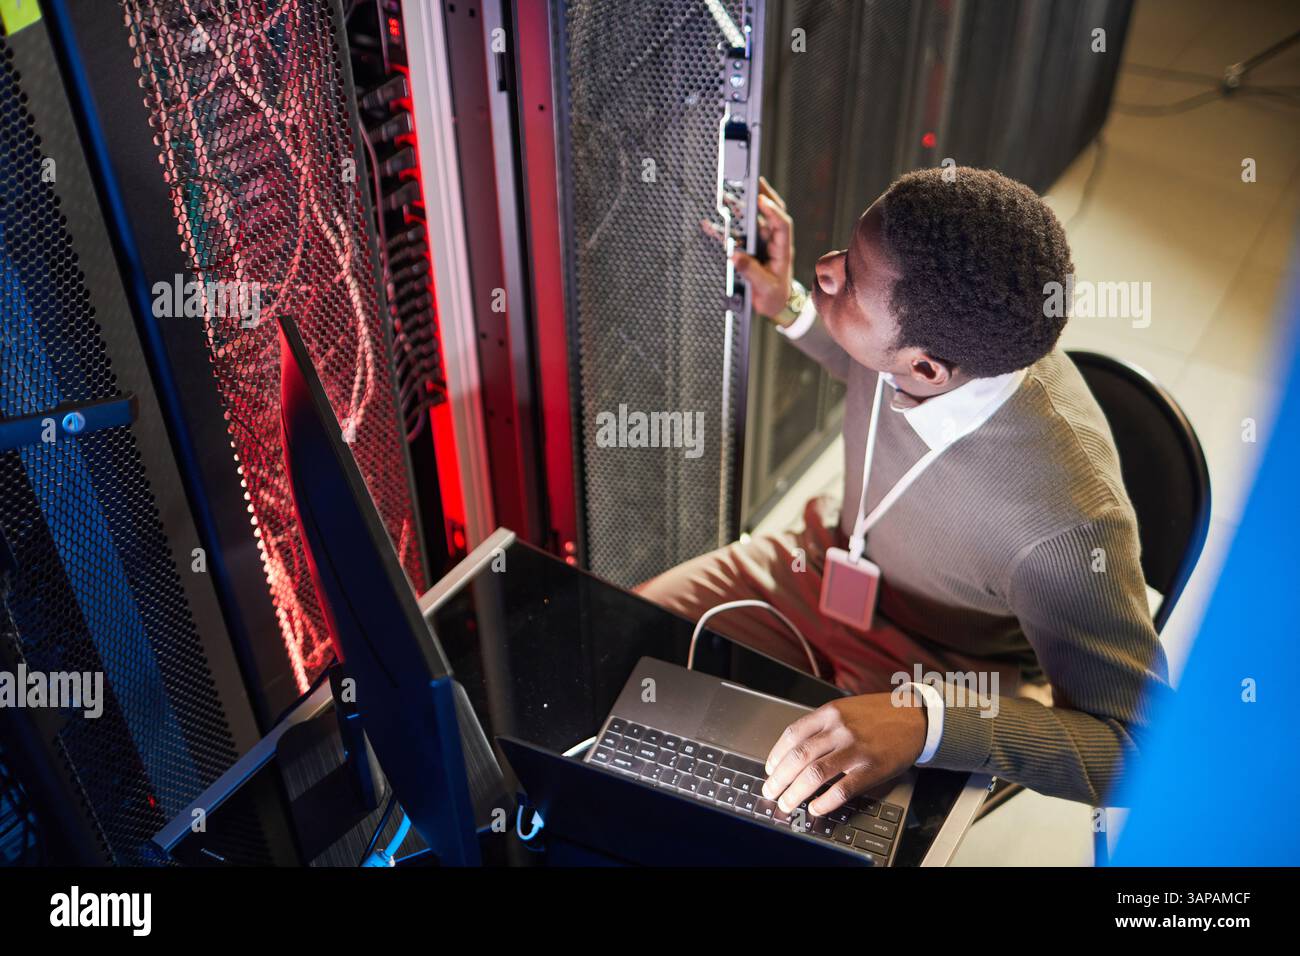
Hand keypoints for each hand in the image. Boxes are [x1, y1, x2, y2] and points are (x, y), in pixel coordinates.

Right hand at [703, 177, 794, 319]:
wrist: (774, 305)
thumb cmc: (774, 295)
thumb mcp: (764, 286)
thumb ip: (751, 270)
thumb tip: (735, 255)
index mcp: (782, 249)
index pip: (781, 224)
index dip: (772, 211)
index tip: (761, 200)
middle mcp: (773, 242)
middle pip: (770, 213)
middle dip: (761, 195)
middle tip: (751, 181)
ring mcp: (762, 244)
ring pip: (752, 220)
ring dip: (740, 208)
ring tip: (726, 196)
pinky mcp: (750, 249)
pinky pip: (737, 235)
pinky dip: (725, 228)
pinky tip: (711, 224)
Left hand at [761, 692, 927, 815]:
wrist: (915, 717)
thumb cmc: (879, 715)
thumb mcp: (846, 709)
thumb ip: (822, 726)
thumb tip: (795, 750)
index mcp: (830, 713)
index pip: (793, 735)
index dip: (776, 755)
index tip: (770, 768)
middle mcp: (840, 729)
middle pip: (799, 756)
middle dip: (779, 778)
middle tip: (771, 791)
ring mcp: (855, 749)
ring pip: (815, 774)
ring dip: (795, 792)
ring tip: (787, 803)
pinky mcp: (871, 768)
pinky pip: (842, 789)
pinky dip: (825, 802)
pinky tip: (816, 807)